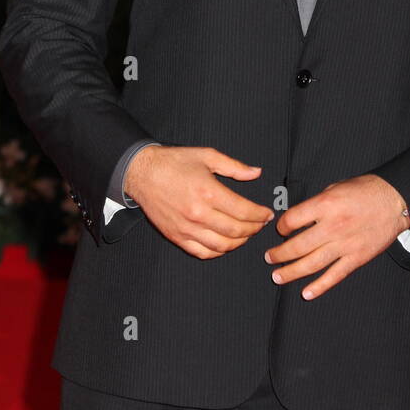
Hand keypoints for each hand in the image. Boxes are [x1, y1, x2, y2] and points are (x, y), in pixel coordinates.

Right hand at [124, 144, 273, 257]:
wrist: (142, 173)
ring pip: (222, 246)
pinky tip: (225, 243)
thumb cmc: (173, 162)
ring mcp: (187, 229)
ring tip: (246, 234)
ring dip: (240, 242)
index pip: (244, 211)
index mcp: (208, 192)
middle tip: (260, 224)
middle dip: (254, 229)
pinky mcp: (177, 237)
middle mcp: (199, 213)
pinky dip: (218, 252)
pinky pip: (203, 253)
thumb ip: (234, 167)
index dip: (260, 215)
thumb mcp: (207, 156)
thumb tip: (256, 173)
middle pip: (237, 231)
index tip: (267, 214)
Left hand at [265, 173, 409, 299]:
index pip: (292, 220)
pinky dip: (319, 286)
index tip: (280, 229)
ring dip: (291, 272)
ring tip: (277, 276)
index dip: (281, 226)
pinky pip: (334, 275)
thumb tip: (298, 217)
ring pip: (311, 264)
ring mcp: (344, 244)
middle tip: (269, 257)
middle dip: (279, 254)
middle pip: (297, 246)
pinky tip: (306, 293)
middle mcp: (332, 226)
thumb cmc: (366, 190)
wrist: (395, 200)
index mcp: (325, 205)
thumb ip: (316, 203)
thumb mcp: (336, 187)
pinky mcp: (356, 258)